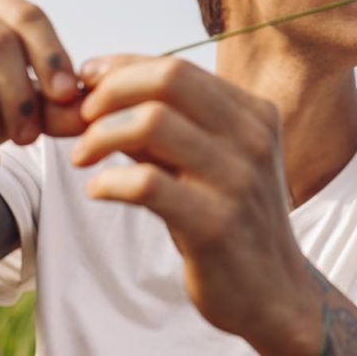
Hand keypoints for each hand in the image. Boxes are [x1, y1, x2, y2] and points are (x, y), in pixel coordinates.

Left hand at [70, 55, 320, 353]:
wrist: (273, 291)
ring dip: (102, 135)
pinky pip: (146, 184)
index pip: (178, 67)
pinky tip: (98, 190)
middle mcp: (252, 137)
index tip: (87, 83)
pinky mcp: (216, 223)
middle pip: (169, 78)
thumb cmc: (229, 218)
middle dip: (112, 91)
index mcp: (254, 114)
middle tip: (84, 118)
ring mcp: (237, 178)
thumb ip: (164, 126)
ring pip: (153, 122)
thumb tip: (97, 92)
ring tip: (83, 157)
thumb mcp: (207, 161)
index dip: (122, 69)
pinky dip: (109, 181)